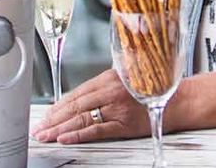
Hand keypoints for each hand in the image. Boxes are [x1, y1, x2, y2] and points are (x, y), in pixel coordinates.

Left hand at [32, 69, 149, 143]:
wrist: (176, 100)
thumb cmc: (151, 88)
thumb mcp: (126, 77)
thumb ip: (105, 83)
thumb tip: (82, 94)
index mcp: (109, 77)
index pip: (77, 92)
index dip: (59, 104)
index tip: (46, 114)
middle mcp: (110, 90)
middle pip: (75, 106)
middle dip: (54, 118)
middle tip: (39, 128)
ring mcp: (116, 108)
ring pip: (81, 118)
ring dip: (60, 128)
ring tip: (45, 135)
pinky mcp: (123, 124)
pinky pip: (96, 130)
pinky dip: (78, 134)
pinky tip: (65, 138)